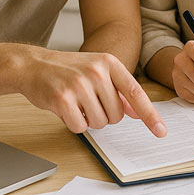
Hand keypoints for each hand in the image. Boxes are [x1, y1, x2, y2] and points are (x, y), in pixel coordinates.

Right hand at [19, 48, 165, 137]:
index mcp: (109, 63)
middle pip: (116, 115)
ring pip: (99, 122)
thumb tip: (138, 112)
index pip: (135, 93)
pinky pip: (80, 127)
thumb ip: (118, 89)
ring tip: (76, 103)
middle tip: (89, 102)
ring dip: (89, 120)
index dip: (150, 115)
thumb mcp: (97, 71)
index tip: (161, 131)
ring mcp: (79, 84)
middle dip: (105, 116)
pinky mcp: (62, 99)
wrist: (33, 65)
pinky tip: (66, 109)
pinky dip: (74, 124)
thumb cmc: (68, 70)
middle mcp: (96, 71)